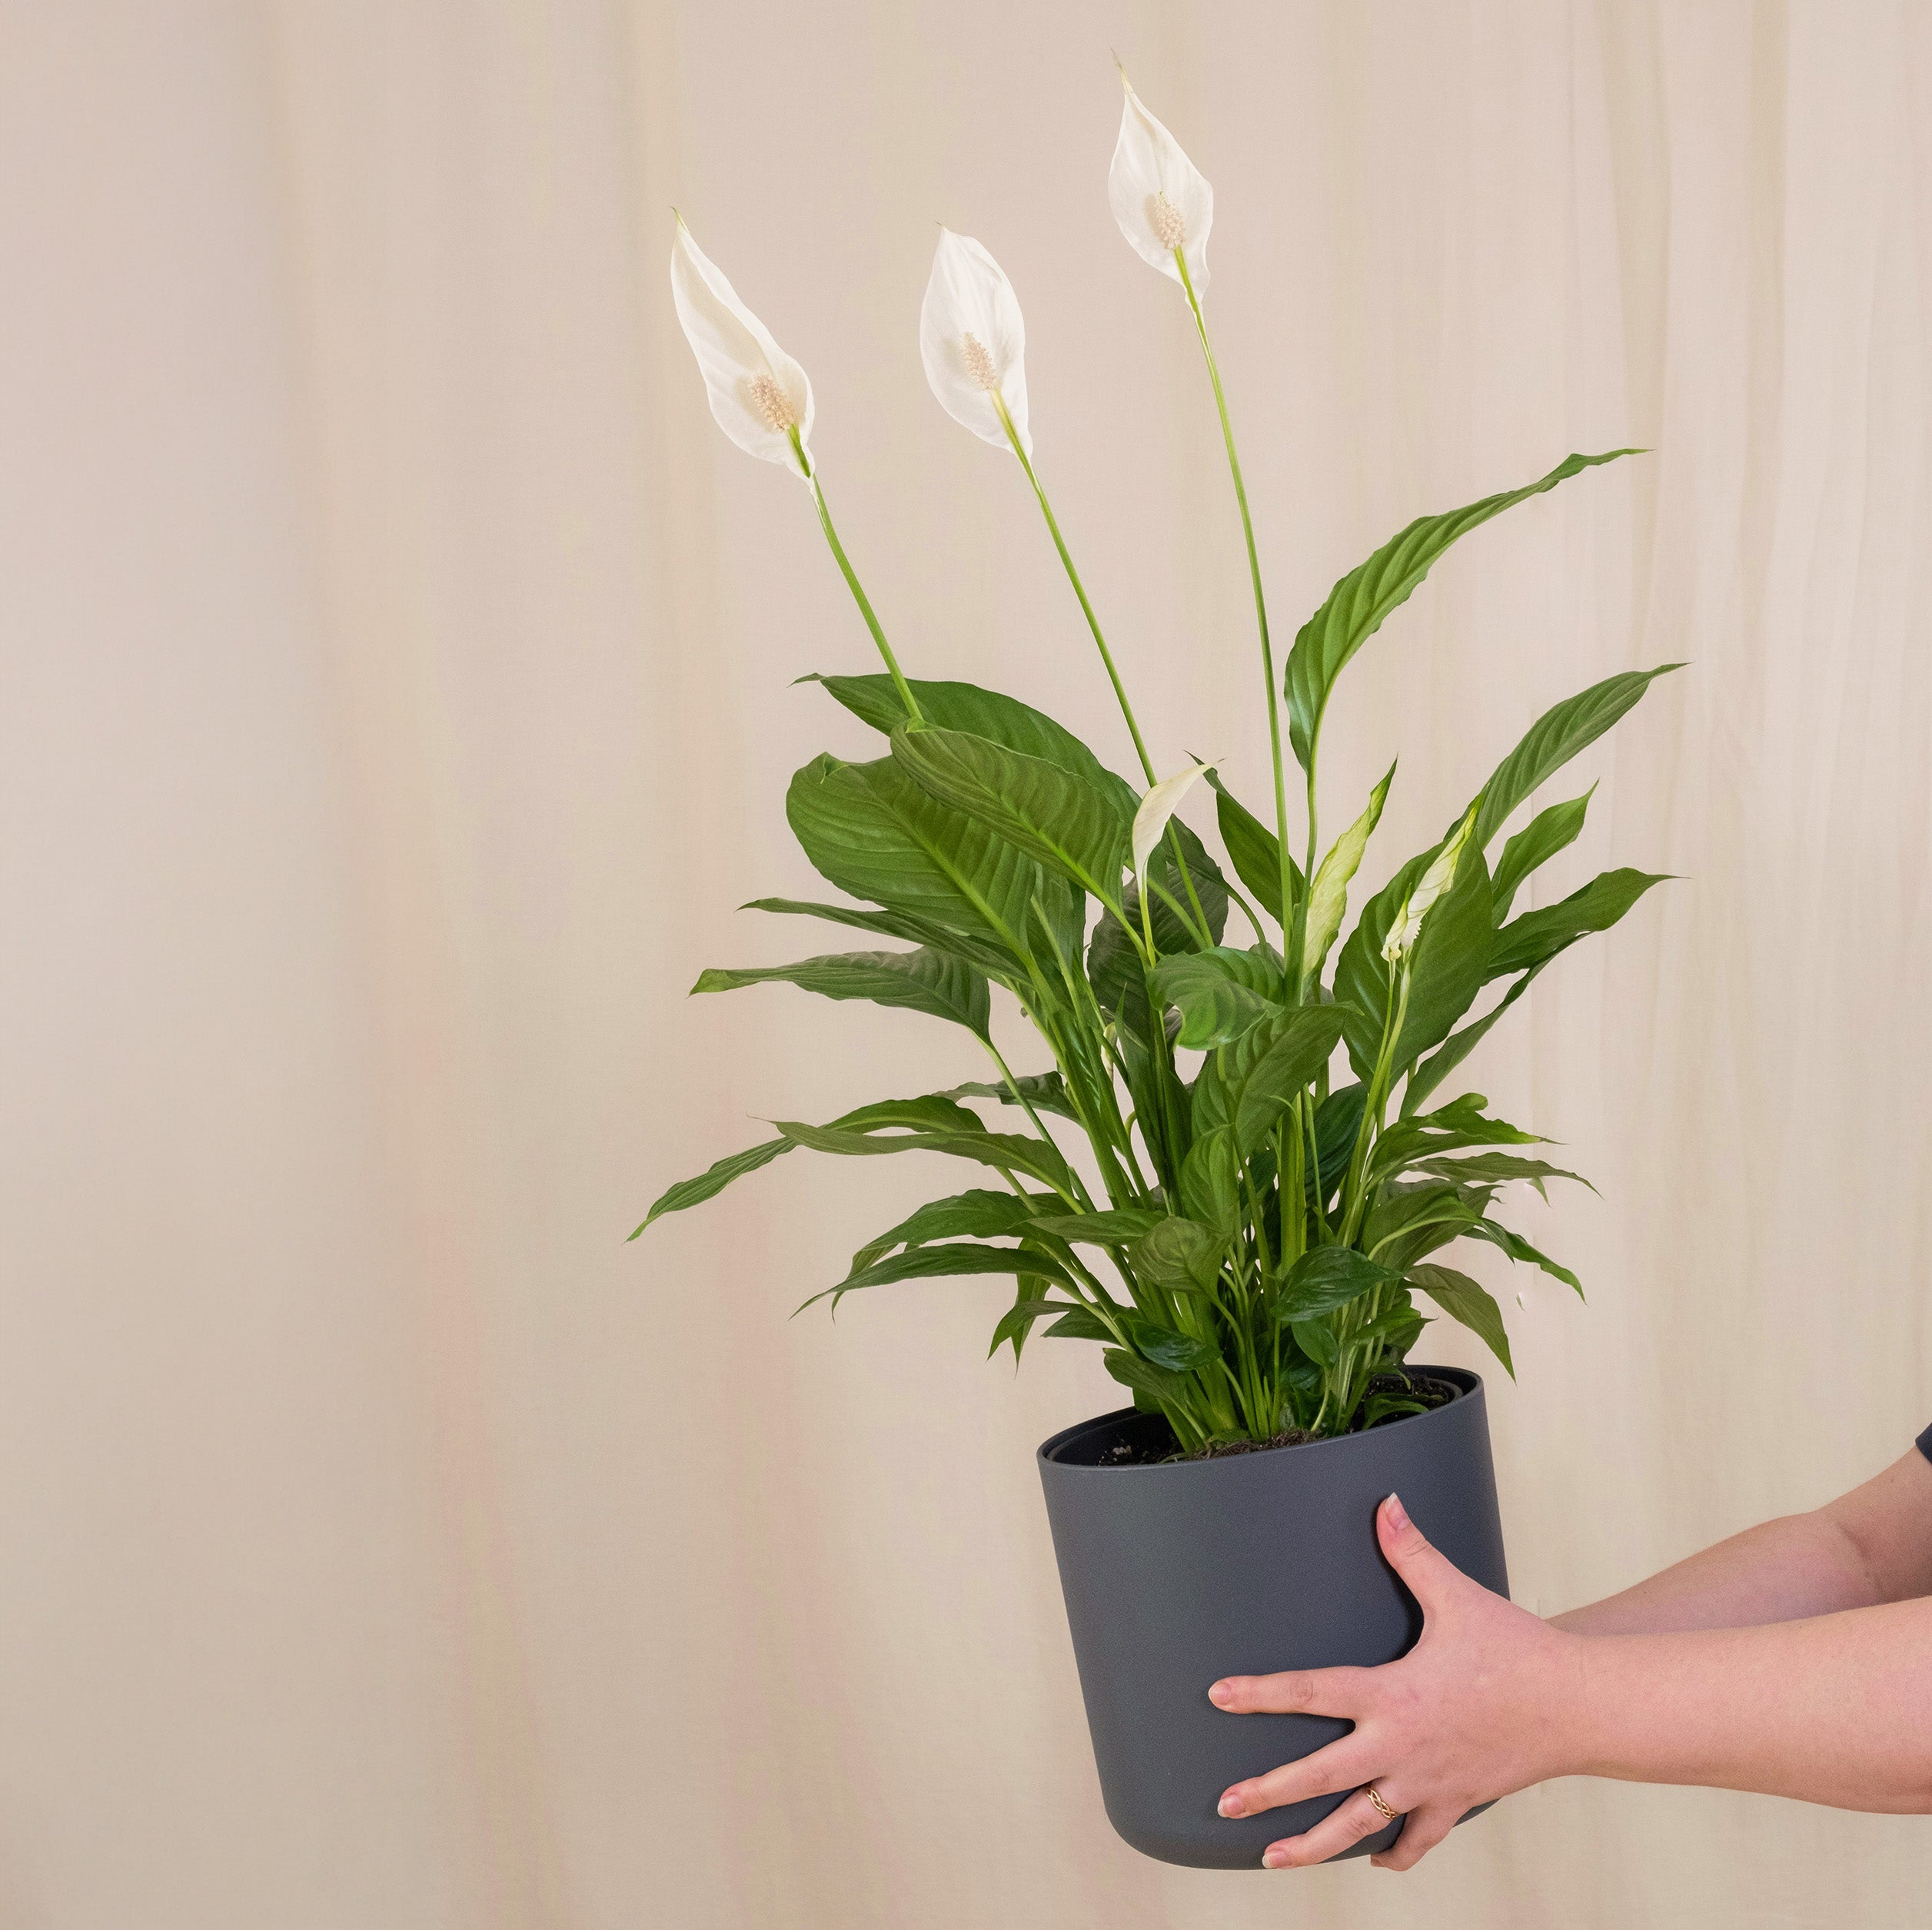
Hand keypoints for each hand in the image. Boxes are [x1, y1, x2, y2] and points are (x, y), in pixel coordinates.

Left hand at [1207, 1491, 1582, 1869]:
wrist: (1579, 1708)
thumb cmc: (1518, 1650)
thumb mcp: (1457, 1596)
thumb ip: (1411, 1553)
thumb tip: (1385, 1504)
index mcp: (1393, 1694)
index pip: (1311, 1691)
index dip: (1260, 1693)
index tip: (1218, 1696)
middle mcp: (1401, 1746)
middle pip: (1321, 1776)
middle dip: (1269, 1792)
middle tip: (1224, 1804)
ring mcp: (1427, 1783)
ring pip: (1360, 1824)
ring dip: (1314, 1845)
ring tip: (1271, 1859)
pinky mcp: (1456, 1803)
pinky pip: (1416, 1838)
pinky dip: (1393, 1851)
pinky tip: (1372, 1859)